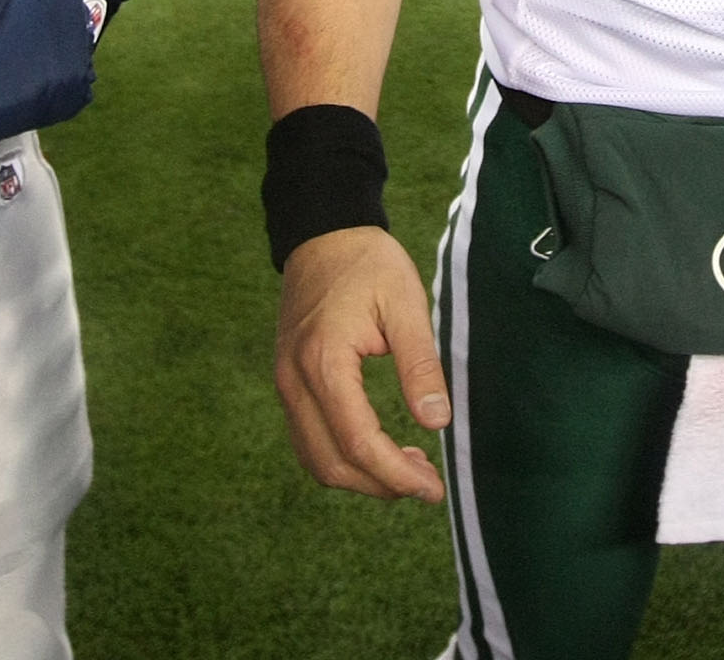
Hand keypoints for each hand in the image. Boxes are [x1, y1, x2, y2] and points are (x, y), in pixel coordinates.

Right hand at [273, 225, 448, 502]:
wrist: (323, 234)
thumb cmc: (368, 264)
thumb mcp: (405, 305)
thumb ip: (420, 365)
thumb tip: (438, 422)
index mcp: (325, 362)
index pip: (358, 442)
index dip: (396, 475)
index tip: (433, 489)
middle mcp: (295, 380)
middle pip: (331, 463)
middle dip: (380, 485)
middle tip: (426, 483)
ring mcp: (286, 383)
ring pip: (315, 459)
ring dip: (360, 477)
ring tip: (408, 468)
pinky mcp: (288, 382)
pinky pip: (308, 439)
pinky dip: (342, 457)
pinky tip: (379, 449)